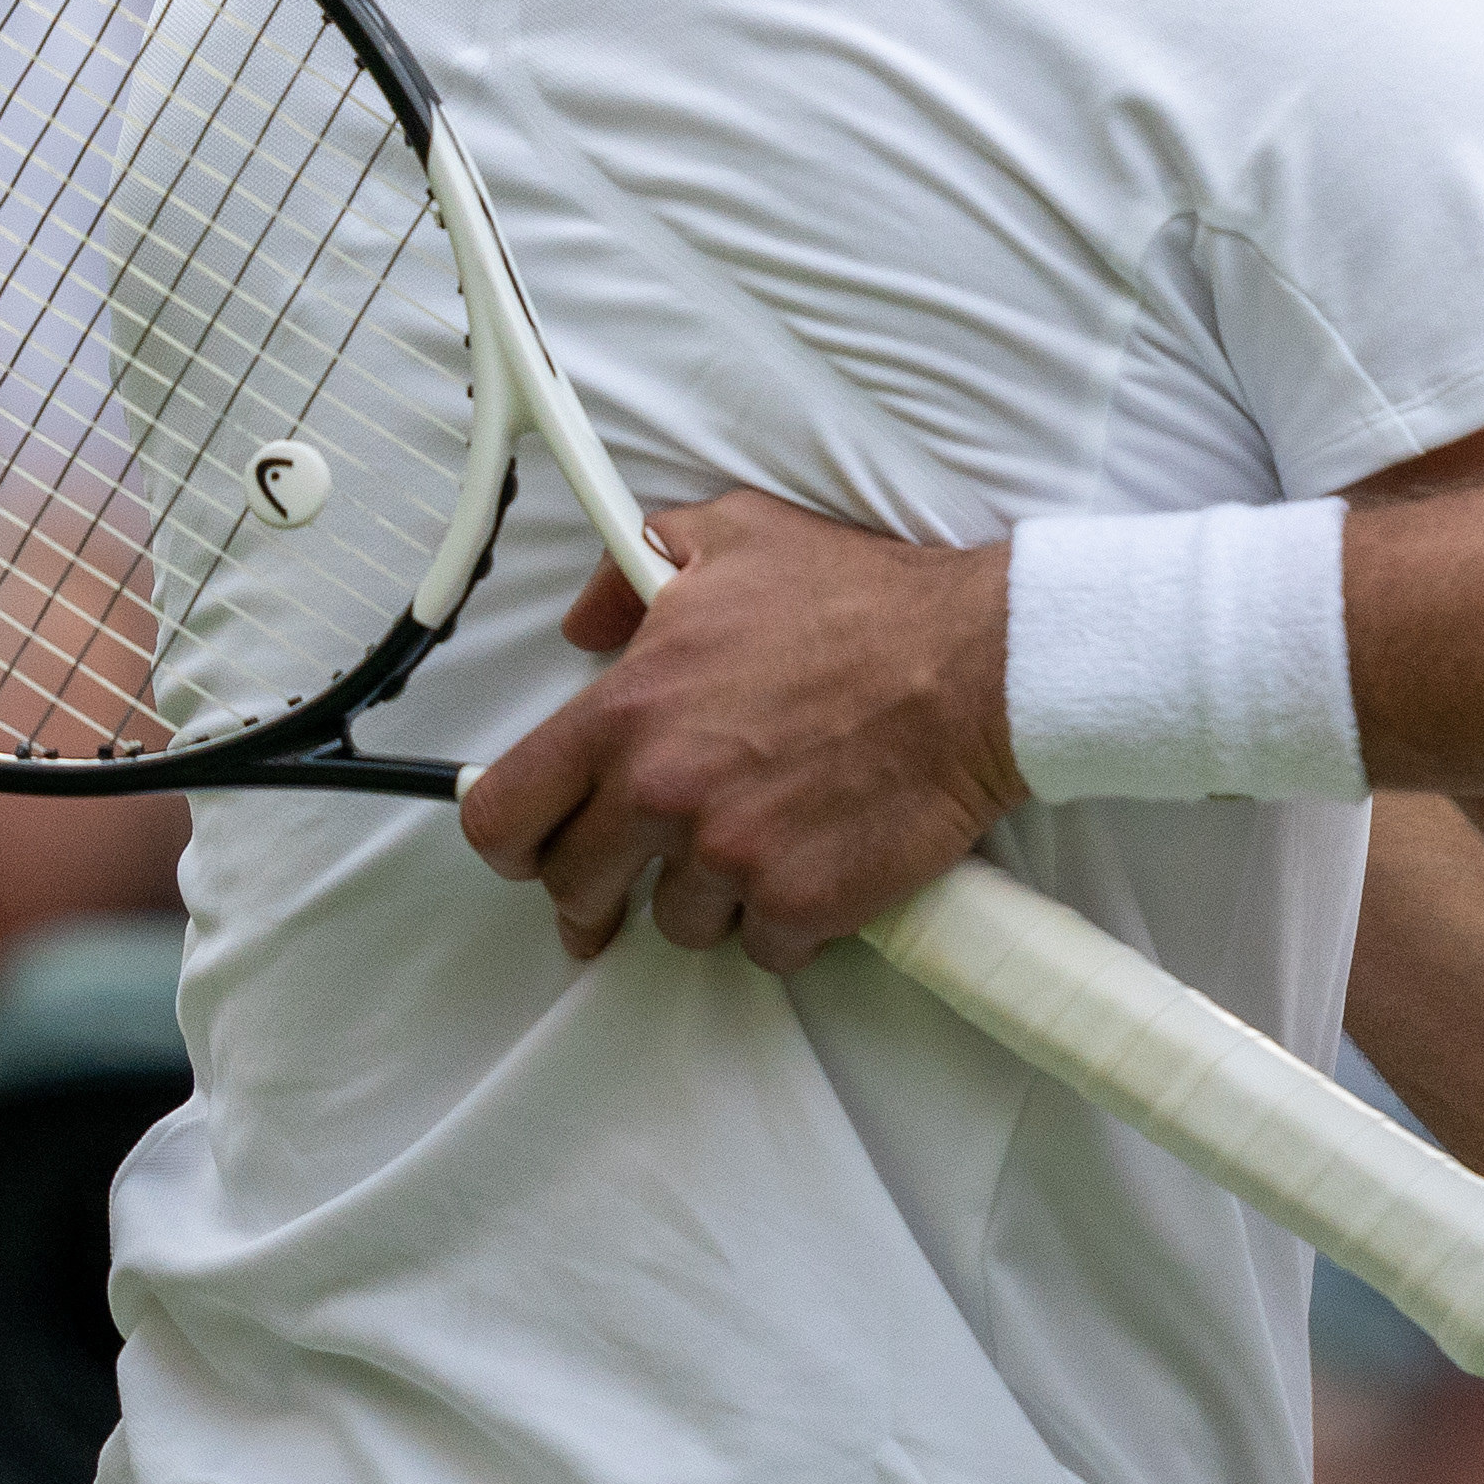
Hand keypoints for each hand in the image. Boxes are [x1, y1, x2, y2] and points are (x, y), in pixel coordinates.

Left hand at [453, 494, 1020, 972]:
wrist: (981, 664)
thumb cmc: (865, 601)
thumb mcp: (737, 536)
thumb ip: (632, 569)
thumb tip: (584, 624)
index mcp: (627, 710)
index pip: (503, 814)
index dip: (512, 843)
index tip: (537, 850)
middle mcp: (663, 791)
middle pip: (577, 890)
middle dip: (600, 891)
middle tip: (630, 882)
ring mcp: (730, 855)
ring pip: (677, 922)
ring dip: (707, 897)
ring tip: (755, 847)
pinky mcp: (800, 903)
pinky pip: (763, 947)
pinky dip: (785, 923)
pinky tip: (813, 870)